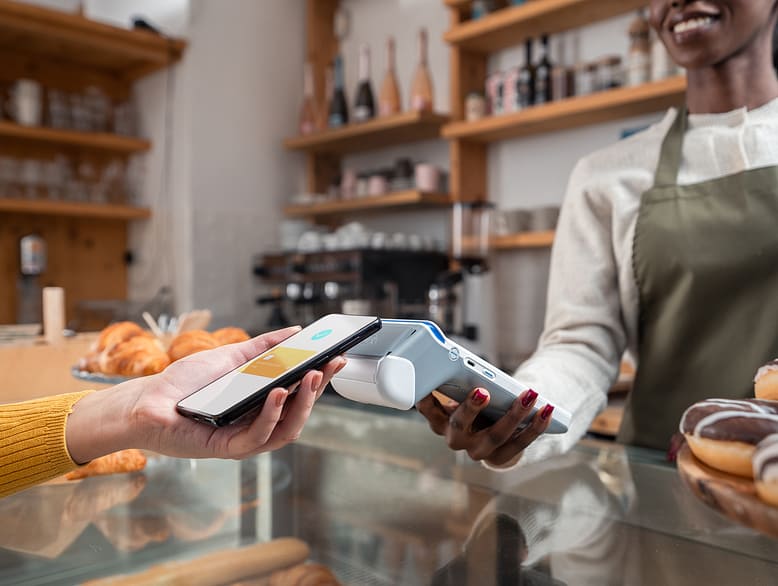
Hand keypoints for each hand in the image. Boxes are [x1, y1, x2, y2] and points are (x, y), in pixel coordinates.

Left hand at [67, 326, 346, 462]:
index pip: (299, 394)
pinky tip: (277, 394)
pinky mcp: (226, 447)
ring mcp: (243, 438)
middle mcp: (257, 424)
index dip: (320, 379)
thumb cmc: (186, 382)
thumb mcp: (232, 357)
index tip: (336, 358)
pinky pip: (257, 438)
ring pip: (285, 430)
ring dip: (302, 405)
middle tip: (328, 366)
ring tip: (309, 377)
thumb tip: (297, 332)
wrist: (147, 400)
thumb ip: (265, 347)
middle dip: (317, 390)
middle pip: (298, 413)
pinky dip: (270, 415)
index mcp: (261, 405)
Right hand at [416, 387, 553, 466]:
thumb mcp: (462, 394)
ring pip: (495, 436)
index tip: (429, 386)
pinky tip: (547, 410)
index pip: (427, 410)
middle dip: (471, 409)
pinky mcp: (501, 457)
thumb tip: (464, 365)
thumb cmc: (474, 405)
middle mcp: (456, 440)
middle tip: (482, 392)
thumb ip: (460, 383)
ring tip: (529, 396)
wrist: (490, 433)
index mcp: (440, 421)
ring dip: (514, 415)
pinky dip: (535, 426)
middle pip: (460, 427)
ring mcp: (478, 451)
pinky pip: (520, 444)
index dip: (425, 400)